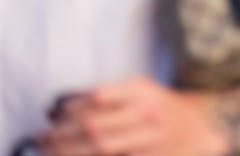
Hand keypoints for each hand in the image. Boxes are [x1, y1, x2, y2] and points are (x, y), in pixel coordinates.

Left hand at [34, 76, 226, 155]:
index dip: (69, 109)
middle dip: (61, 134)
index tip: (51, 115)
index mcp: (140, 90)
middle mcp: (145, 113)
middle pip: (94, 125)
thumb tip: (62, 107)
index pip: (96, 98)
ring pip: (99, 147)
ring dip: (68, 151)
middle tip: (39, 138)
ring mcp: (148, 138)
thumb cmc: (160, 107)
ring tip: (48, 150)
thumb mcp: (141, 89)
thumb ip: (110, 95)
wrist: (199, 127)